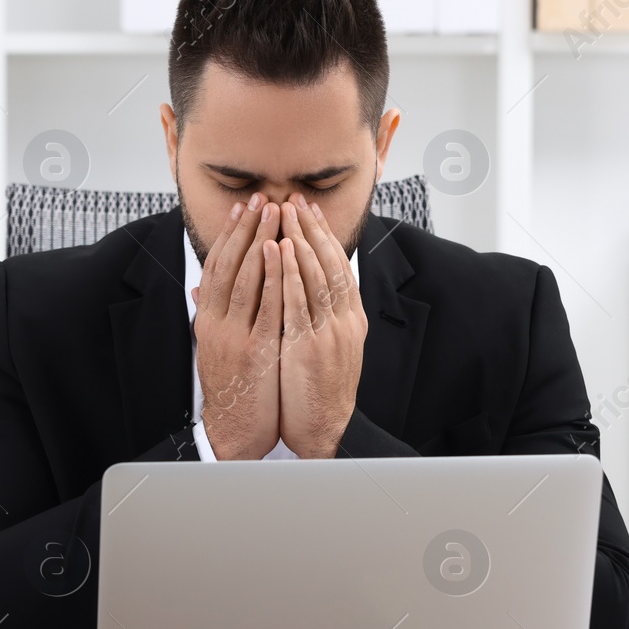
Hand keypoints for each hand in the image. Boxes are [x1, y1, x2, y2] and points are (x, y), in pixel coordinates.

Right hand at [193, 194, 282, 459]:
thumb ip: (210, 314)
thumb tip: (201, 286)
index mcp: (207, 321)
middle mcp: (217, 324)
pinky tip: (282, 254)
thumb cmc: (230, 388)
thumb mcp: (213, 347)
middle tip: (262, 199)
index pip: (217, 267)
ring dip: (261, 243)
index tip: (243, 208)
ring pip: (247, 280)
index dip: (230, 235)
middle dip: (247, 229)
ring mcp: (236, 337)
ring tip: (275, 214)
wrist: (232, 431)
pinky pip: (268, 307)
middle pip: (231, 266)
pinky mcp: (256, 351)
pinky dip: (275, 278)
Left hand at [277, 195, 366, 458]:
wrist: (323, 428)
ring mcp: (330, 333)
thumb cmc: (318, 389)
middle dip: (311, 229)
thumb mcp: (322, 346)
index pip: (338, 266)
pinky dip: (288, 275)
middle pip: (329, 264)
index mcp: (350, 319)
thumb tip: (299, 288)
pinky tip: (278, 254)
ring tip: (285, 216)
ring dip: (299, 243)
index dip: (323, 236)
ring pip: (316, 277)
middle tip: (295, 200)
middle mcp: (344, 321)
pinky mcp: (310, 347)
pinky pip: (298, 304)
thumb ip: (312, 315)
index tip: (309, 210)